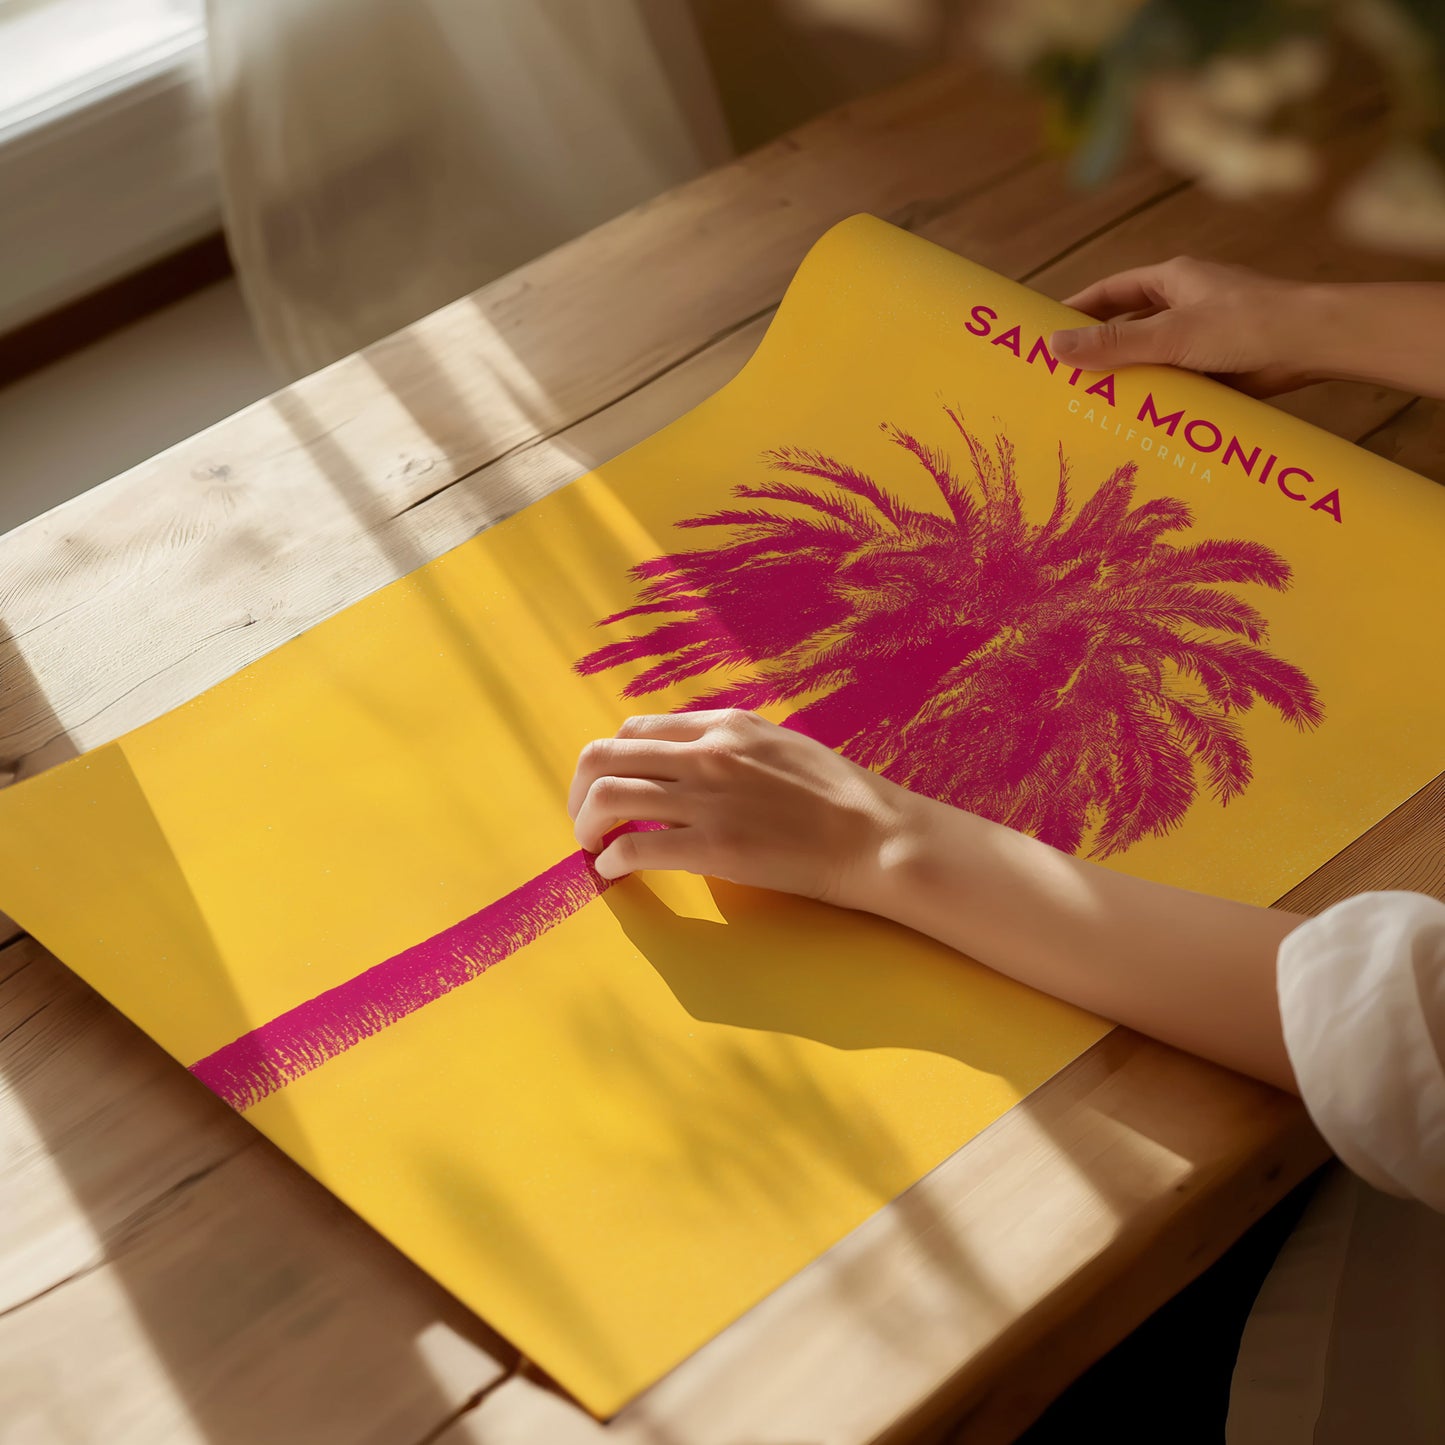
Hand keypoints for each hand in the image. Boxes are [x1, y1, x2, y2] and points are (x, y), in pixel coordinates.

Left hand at [568, 709, 908, 906]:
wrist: (875, 835)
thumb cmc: (838, 796)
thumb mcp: (779, 744)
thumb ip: (730, 746)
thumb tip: (690, 760)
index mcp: (723, 725)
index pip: (636, 729)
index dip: (611, 760)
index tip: (609, 787)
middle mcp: (706, 752)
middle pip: (605, 756)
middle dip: (579, 790)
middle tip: (584, 820)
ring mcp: (707, 798)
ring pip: (607, 796)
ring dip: (585, 825)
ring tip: (592, 847)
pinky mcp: (712, 846)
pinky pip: (634, 845)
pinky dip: (611, 860)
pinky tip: (616, 872)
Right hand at [1049, 256, 1317, 395]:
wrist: (1314, 344)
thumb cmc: (1246, 324)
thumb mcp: (1170, 334)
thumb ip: (1113, 343)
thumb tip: (1054, 347)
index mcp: (1174, 280)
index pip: (1112, 291)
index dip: (1078, 309)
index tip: (1046, 332)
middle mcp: (1187, 304)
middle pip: (1130, 326)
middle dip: (1100, 350)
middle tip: (1063, 377)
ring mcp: (1204, 336)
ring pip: (1153, 357)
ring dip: (1130, 378)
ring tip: (1092, 406)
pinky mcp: (1220, 367)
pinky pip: (1178, 382)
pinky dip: (1158, 397)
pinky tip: (1138, 420)